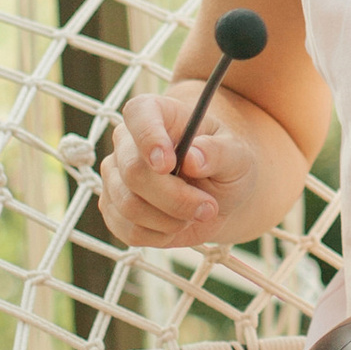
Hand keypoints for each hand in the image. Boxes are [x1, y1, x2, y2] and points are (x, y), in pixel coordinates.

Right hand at [95, 86, 256, 248]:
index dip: (149, 138)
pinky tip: (178, 225)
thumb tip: (192, 158)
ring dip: (171, 219)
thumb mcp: (237, 155)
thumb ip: (218, 152)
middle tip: (208, 207)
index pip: (139, 114)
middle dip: (175, 197)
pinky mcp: (113, 209)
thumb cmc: (226, 164)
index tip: (168, 164)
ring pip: (129, 205)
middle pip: (133, 171)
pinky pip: (128, 230)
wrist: (218, 195)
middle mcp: (128, 142)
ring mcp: (116, 176)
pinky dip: (160, 235)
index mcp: (158, 113)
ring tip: (197, 213)